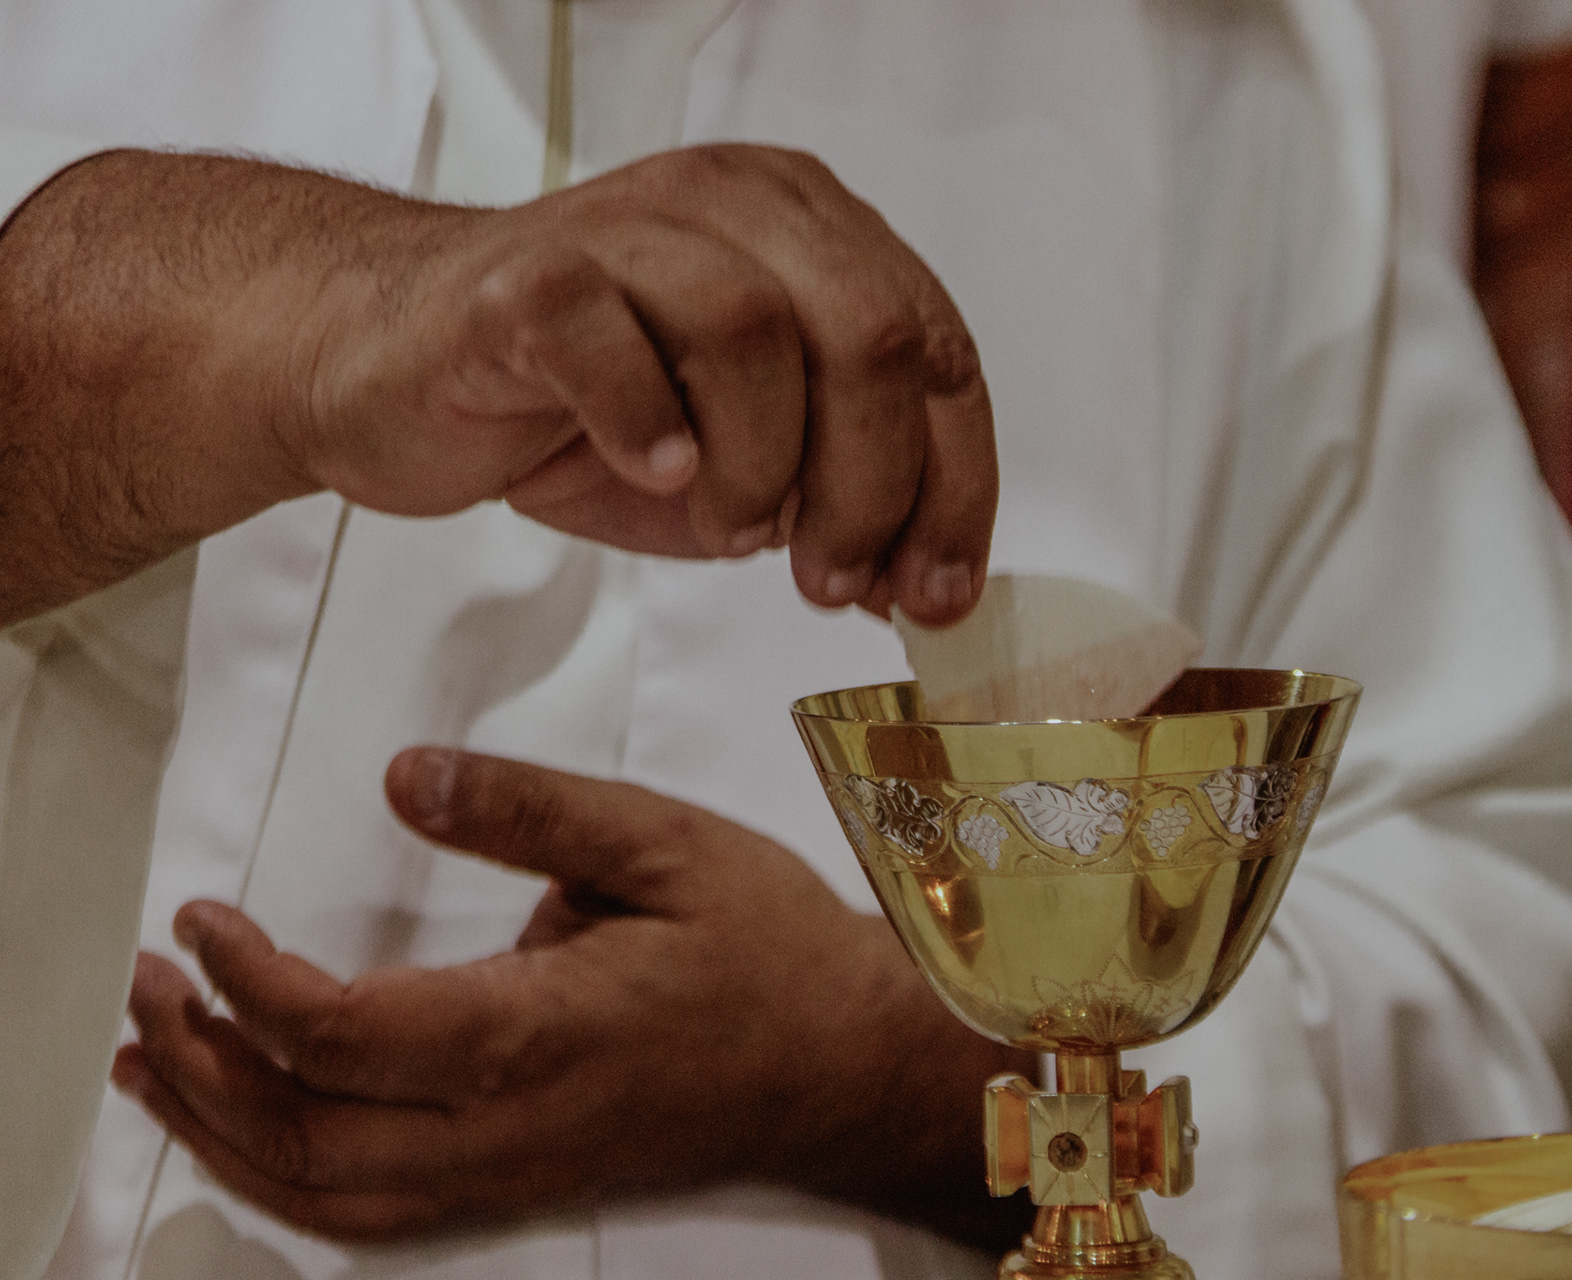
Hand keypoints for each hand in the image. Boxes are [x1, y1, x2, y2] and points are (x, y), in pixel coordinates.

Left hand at [115, 748, 1032, 1245]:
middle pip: (305, 1133)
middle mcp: (511, 1124)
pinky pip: (371, 1214)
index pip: (342, 1032)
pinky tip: (248, 1130)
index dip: (244, 979)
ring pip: (325, 1194)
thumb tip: (410, 776)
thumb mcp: (664, 843)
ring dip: (222, 1134)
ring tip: (157, 1060)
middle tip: (152, 984)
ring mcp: (512, 1170)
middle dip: (201, 1063)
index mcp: (541, 1031)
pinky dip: (283, 1179)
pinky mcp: (519, 1183)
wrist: (846, 1062)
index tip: (201, 918)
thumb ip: (530, 806)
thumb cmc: (770, 952)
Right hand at [294, 145, 994, 620]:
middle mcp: (732, 207)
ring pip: (755, 329)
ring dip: (759, 467)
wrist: (395, 370)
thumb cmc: (580, 409)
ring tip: (725, 528)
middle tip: (827, 579)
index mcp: (810, 234)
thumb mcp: (743, 469)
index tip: (935, 594)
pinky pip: (610, 341)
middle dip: (871, 486)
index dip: (955, 485)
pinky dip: (647, 428)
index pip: (938, 351)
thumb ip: (840, 504)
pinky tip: (653, 475)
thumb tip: (931, 592)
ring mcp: (624, 229)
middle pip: (870, 332)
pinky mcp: (523, 278)